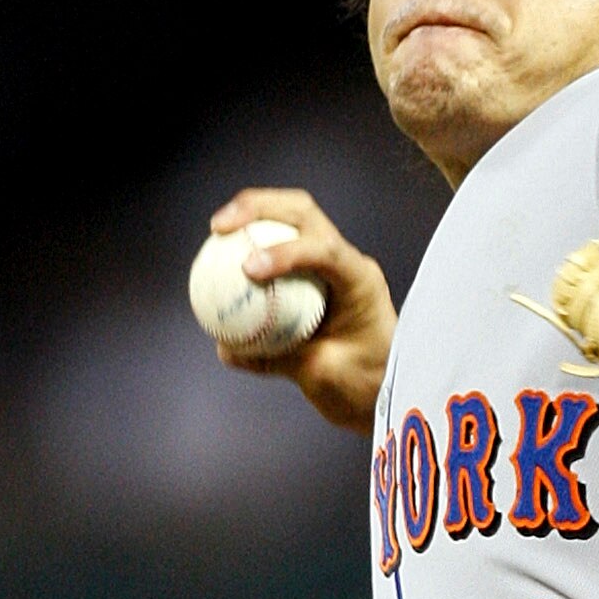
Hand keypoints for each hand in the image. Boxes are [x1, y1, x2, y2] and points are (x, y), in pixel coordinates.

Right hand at [207, 188, 395, 433]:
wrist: (382, 390)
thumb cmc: (362, 386)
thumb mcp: (324, 377)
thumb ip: (278, 359)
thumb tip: (227, 349)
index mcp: (360, 281)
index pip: (325, 251)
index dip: (285, 253)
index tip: (248, 268)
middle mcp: (346, 263)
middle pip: (302, 214)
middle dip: (259, 208)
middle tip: (219, 227)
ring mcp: (330, 264)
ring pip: (290, 220)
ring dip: (252, 215)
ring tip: (216, 229)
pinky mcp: (313, 275)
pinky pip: (277, 249)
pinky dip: (248, 246)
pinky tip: (216, 261)